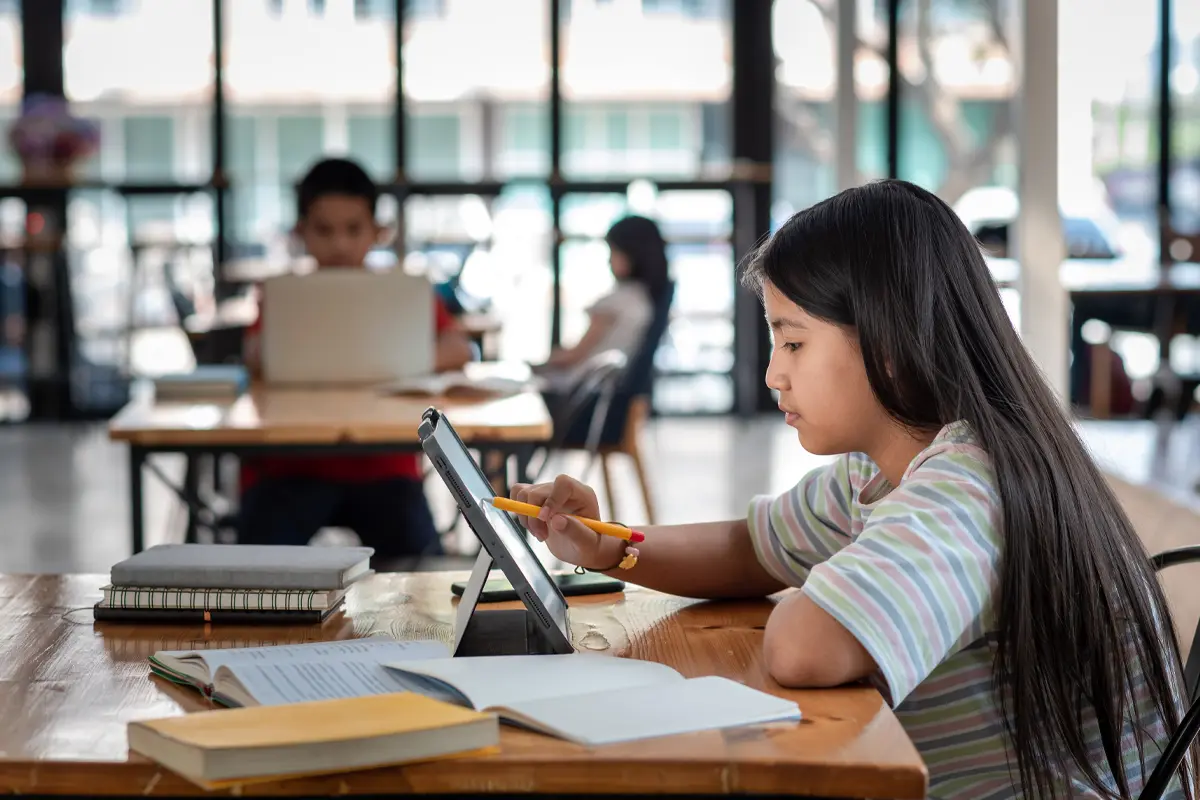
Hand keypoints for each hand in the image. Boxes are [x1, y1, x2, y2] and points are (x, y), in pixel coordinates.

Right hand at [509, 476, 624, 570]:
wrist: (581, 547)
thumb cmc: (589, 544)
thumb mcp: (587, 543)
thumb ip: (575, 531)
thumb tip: (556, 521)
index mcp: (582, 494)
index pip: (563, 483)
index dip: (551, 499)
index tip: (545, 519)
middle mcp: (564, 489)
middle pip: (537, 490)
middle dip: (534, 517)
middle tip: (542, 536)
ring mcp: (548, 492)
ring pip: (524, 493)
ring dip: (526, 518)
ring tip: (540, 534)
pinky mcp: (536, 499)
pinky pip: (518, 494)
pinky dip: (520, 513)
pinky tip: (533, 526)